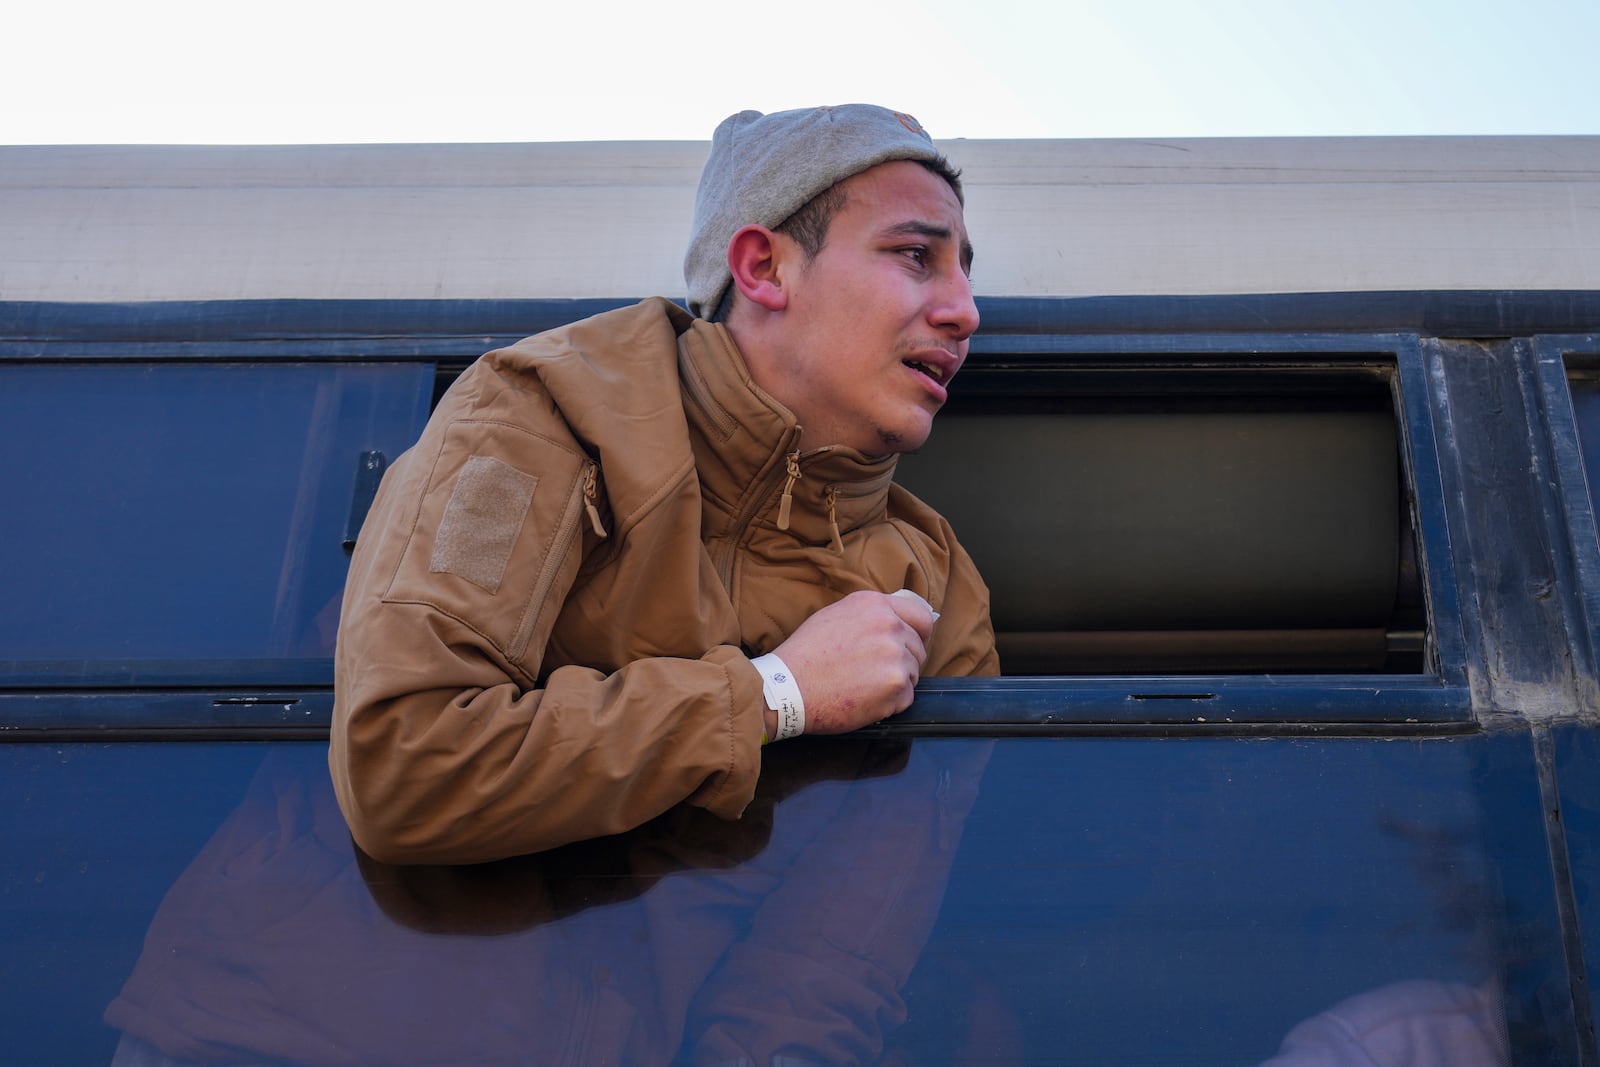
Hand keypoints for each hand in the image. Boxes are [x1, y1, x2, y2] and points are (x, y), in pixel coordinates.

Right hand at [770, 589, 934, 733]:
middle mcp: (890, 626)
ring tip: (862, 686)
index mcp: (875, 605)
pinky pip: (906, 698)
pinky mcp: (895, 687)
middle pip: (917, 648)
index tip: (910, 645)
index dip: (918, 634)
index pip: (921, 617)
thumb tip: (897, 620)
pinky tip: (863, 700)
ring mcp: (895, 657)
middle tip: (872, 672)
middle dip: (901, 662)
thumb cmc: (805, 654)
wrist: (787, 688)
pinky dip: (890, 704)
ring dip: (894, 683)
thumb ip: (870, 615)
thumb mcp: (836, 615)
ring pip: (913, 674)